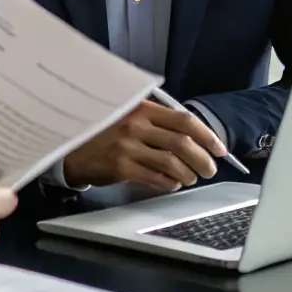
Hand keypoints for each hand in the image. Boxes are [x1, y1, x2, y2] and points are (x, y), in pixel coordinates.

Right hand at [62, 101, 226, 191]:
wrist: (71, 149)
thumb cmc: (104, 134)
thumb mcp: (128, 117)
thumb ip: (156, 122)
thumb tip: (193, 138)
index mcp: (141, 108)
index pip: (183, 120)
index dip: (207, 136)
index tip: (220, 149)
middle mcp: (135, 124)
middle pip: (182, 143)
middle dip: (203, 159)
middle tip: (209, 169)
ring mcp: (128, 146)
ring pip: (172, 162)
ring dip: (188, 173)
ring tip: (191, 177)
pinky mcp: (121, 166)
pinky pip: (157, 177)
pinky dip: (170, 183)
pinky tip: (172, 183)